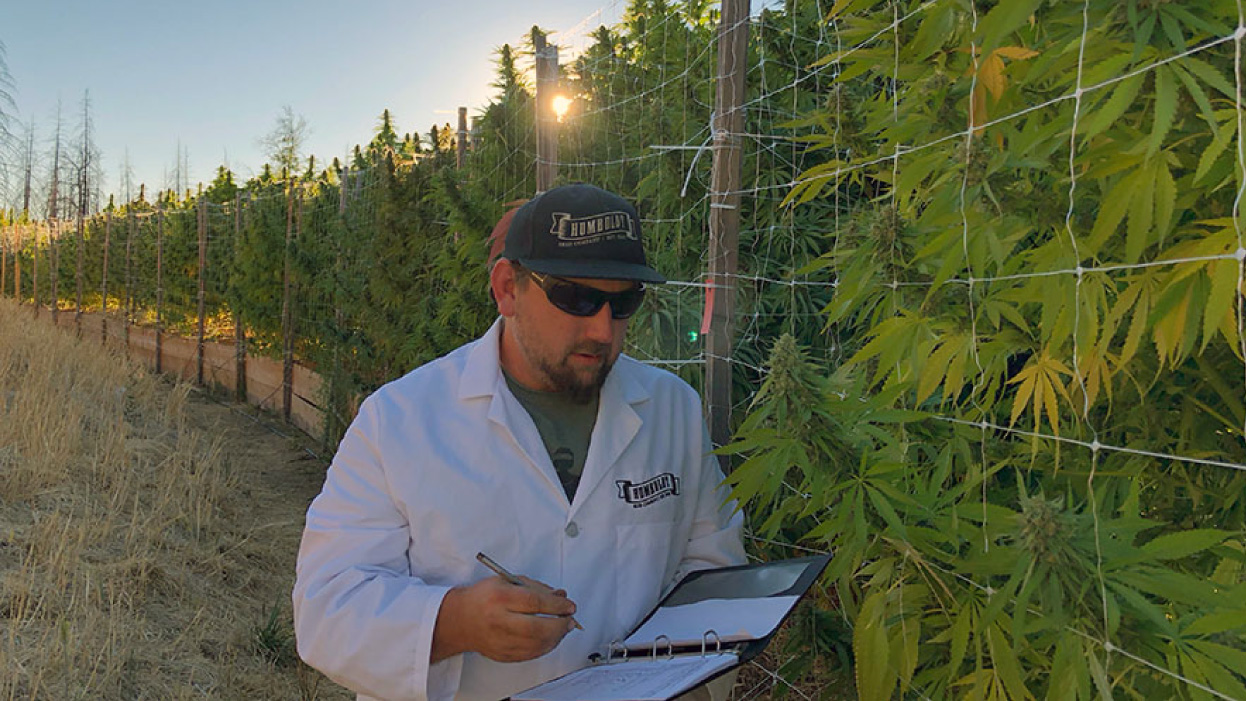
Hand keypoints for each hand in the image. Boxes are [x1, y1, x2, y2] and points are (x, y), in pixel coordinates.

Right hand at [431, 574, 577, 662]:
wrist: (459, 620)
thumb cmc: (484, 598)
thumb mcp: (507, 582)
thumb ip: (536, 588)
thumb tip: (560, 597)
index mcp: (499, 598)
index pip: (535, 603)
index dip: (557, 606)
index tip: (570, 605)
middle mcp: (499, 621)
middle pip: (537, 628)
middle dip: (560, 625)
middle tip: (570, 619)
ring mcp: (500, 641)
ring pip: (536, 645)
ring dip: (556, 637)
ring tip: (563, 628)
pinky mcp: (502, 655)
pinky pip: (530, 654)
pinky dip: (545, 647)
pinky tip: (550, 638)